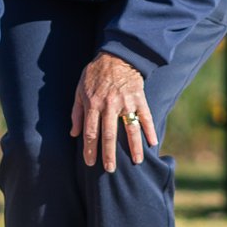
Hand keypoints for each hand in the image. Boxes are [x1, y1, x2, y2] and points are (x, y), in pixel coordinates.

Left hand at [70, 52, 155, 170]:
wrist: (116, 56)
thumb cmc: (94, 74)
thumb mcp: (79, 90)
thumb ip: (76, 113)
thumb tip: (73, 133)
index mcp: (93, 104)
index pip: (90, 132)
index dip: (89, 149)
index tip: (90, 163)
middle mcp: (109, 105)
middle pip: (109, 135)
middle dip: (109, 155)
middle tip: (110, 170)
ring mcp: (126, 102)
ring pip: (130, 129)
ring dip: (134, 147)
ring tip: (137, 162)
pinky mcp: (139, 98)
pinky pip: (146, 117)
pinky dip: (150, 130)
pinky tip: (153, 143)